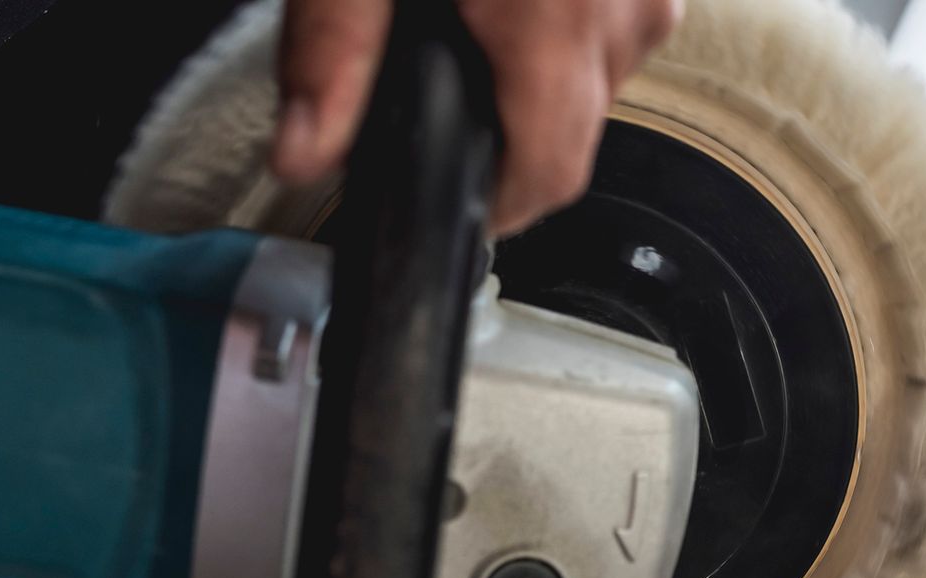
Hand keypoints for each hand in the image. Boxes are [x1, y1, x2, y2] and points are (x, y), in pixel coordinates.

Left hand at [272, 0, 680, 234]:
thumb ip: (329, 53)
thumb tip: (302, 156)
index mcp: (553, 18)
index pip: (548, 175)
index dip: (500, 210)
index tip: (465, 208)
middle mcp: (622, 6)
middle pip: (574, 132)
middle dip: (512, 132)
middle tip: (445, 91)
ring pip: (602, 77)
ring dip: (544, 70)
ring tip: (479, 18)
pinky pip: (621, 20)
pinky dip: (572, 20)